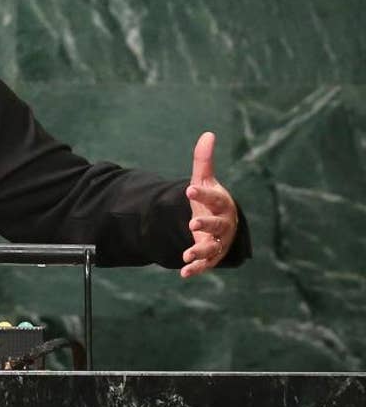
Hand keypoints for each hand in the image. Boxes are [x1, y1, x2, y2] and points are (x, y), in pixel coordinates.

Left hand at [180, 131, 238, 278]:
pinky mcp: (211, 257)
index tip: (189, 189)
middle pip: (217, 224)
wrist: (220, 225)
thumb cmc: (211, 201)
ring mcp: (218, 242)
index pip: (214, 198)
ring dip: (199, 251)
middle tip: (192, 221)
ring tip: (185, 254)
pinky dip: (195, 269)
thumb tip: (208, 134)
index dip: (203, 194)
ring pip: (212, 247)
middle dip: (206, 223)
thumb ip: (204, 161)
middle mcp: (224, 224)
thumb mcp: (205, 181)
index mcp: (222, 204)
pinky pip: (205, 264)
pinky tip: (183, 272)